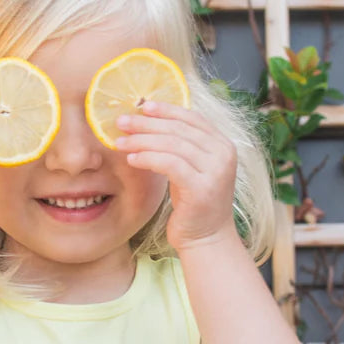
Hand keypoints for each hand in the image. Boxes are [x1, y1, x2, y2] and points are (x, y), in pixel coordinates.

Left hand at [115, 100, 237, 251]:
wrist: (206, 239)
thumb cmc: (194, 203)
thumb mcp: (190, 168)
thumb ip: (181, 146)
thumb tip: (148, 121)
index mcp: (223, 144)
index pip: (193, 118)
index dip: (166, 109)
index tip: (142, 105)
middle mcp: (224, 154)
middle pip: (179, 129)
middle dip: (147, 124)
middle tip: (122, 121)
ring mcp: (215, 171)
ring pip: (173, 144)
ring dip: (142, 141)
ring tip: (120, 142)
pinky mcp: (202, 188)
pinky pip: (170, 164)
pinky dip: (148, 158)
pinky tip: (132, 159)